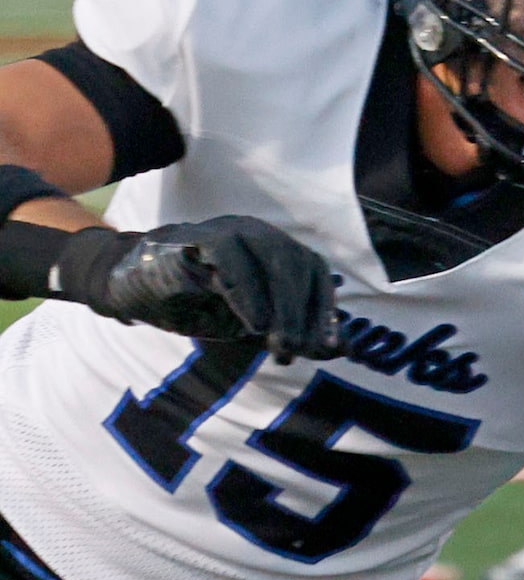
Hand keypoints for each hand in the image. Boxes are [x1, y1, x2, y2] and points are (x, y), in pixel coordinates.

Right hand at [51, 218, 341, 362]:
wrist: (129, 289)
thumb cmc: (194, 304)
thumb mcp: (246, 322)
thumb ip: (287, 330)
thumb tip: (338, 349)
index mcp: (274, 248)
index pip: (314, 271)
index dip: (324, 307)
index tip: (328, 345)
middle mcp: (256, 232)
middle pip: (299, 263)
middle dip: (304, 312)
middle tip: (298, 350)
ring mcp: (227, 229)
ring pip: (273, 256)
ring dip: (282, 305)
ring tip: (279, 343)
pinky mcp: (195, 236)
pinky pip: (230, 256)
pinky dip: (248, 291)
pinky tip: (253, 323)